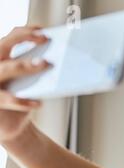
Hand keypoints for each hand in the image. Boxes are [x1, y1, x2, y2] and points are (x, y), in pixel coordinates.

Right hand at [0, 26, 49, 142]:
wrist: (13, 126)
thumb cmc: (24, 99)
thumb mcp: (32, 83)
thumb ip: (39, 71)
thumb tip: (63, 61)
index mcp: (2, 58)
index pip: (10, 37)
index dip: (25, 31)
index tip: (44, 31)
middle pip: (2, 46)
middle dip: (22, 38)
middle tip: (44, 39)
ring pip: (3, 69)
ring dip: (25, 65)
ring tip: (45, 64)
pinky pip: (6, 99)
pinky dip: (22, 102)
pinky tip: (38, 103)